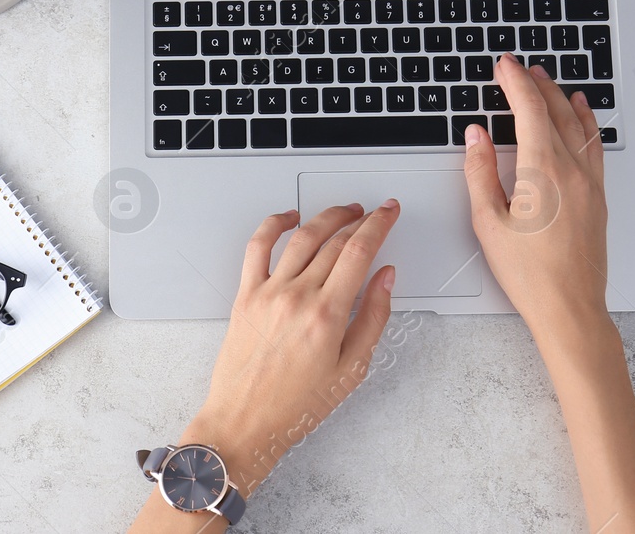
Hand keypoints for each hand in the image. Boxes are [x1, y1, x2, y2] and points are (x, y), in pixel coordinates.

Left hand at [182, 201, 398, 495]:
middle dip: (360, 220)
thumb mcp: (351, 370)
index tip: (389, 213)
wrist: (245, 422)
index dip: (379, 225)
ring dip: (326, 217)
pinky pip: (258, 246)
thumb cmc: (295, 406)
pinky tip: (289, 218)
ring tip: (344, 212)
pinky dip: (274, 224)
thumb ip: (373, 317)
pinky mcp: (245, 295)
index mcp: (326, 316)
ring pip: (302, 237)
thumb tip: (386, 278)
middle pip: (335, 241)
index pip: (359, 252)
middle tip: (374, 214)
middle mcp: (296, 297)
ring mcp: (268, 292)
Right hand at [462, 52, 610, 337]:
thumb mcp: (488, 222)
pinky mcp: (599, 197)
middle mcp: (572, 169)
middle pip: (556, 110)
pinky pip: (594, 145)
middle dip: (536, 84)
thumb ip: (480, 172)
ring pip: (578, 124)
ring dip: (561, 98)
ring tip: (548, 81)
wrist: (570, 308)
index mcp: (543, 170)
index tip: (504, 66)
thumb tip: (476, 137)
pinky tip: (582, 115)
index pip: (529, 109)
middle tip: (519, 68)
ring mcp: (590, 182)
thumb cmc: (529, 273)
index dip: (515, 82)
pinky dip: (586, 122)